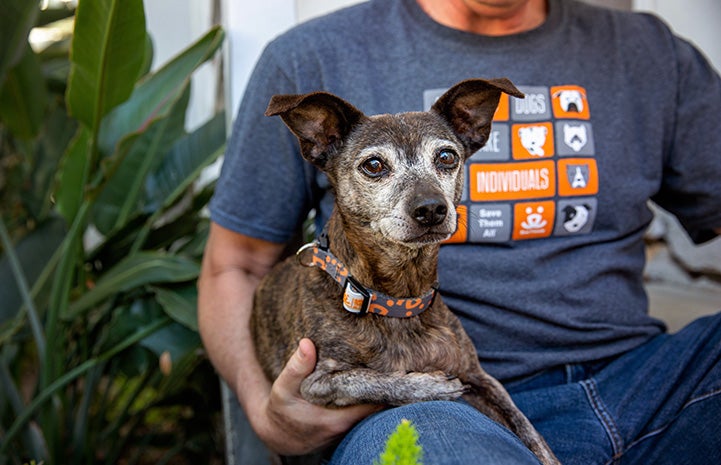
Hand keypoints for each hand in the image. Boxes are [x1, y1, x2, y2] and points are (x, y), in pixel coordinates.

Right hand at [253, 338, 381, 454]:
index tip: (393, 366)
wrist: (278, 435)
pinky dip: (368, 400)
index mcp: (338, 420)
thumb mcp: (283, 388)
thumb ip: (297, 367)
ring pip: (373, 411)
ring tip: (389, 370)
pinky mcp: (347, 430)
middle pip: (379, 407)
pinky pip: (365, 414)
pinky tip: (370, 383)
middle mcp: (348, 429)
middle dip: (385, 387)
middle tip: (394, 363)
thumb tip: (307, 344)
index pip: (375, 404)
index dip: (386, 386)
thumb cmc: (281, 410)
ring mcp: (349, 431)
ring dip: (377, 393)